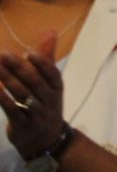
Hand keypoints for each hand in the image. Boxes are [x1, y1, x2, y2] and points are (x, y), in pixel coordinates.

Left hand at [0, 33, 65, 159]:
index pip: (52, 74)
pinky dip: (2, 97)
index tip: (29, 52)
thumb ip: (47, 58)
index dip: (42, 64)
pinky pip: (11, 109)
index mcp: (56, 88)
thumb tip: (50, 31)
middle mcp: (49, 100)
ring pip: (22, 94)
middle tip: (2, 54)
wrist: (46, 140)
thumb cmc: (45, 105)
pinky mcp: (22, 124)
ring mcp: (37, 114)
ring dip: (6, 79)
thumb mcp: (50, 83)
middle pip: (34, 83)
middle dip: (18, 68)